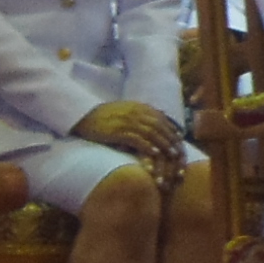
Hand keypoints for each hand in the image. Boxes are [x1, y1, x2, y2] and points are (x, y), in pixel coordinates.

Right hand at [72, 99, 188, 181]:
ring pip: (151, 133)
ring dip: (164, 144)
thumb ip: (142, 113)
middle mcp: (135, 112)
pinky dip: (147, 146)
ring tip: (172, 154)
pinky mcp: (118, 131)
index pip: (162, 119)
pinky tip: (154, 153)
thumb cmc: (105, 116)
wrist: (83, 116)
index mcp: (139, 107)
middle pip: (160, 126)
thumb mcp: (126, 110)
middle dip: (171, 139)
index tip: (180, 141)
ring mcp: (127, 121)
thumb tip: (160, 117)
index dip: (172, 130)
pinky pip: (136, 139)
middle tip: (180, 152)